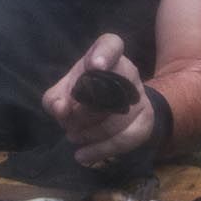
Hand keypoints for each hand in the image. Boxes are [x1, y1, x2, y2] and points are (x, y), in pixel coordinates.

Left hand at [42, 33, 154, 166]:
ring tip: (73, 137)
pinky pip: (126, 139)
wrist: (117, 108)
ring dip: (89, 132)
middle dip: (82, 112)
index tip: (94, 65)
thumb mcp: (64, 92)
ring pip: (116, 118)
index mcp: (108, 55)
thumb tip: (61, 110)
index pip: (111, 45)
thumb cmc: (85, 92)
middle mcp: (128, 72)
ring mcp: (139, 97)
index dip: (104, 54)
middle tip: (68, 123)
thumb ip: (55, 98)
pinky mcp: (145, 121)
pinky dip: (101, 150)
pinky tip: (82, 156)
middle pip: (108, 91)